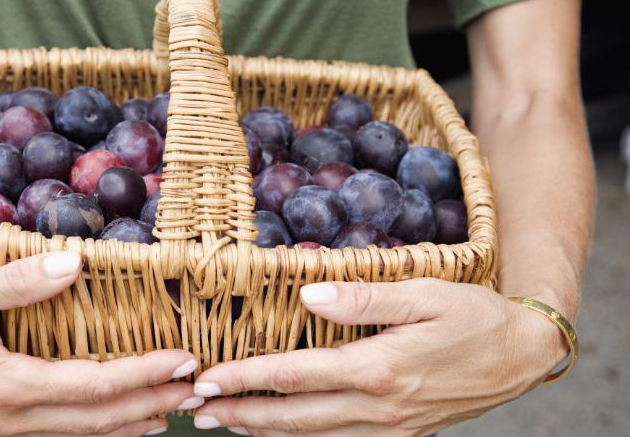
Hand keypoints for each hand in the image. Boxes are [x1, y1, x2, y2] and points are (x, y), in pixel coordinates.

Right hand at [0, 252, 202, 435]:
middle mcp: (12, 418)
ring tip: (170, 412)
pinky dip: (97, 431)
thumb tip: (74, 263)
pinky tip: (116, 423)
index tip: (182, 359)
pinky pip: (60, 436)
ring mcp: (5, 431)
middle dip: (151, 405)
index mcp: (9, 386)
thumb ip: (16, 282)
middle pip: (99, 420)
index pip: (96, 386)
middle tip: (192, 389)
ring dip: (130, 425)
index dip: (144, 374)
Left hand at [192, 279, 567, 435]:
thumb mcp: (424, 294)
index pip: (295, 375)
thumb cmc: (473, 317)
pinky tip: (280, 433)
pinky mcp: (398, 435)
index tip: (207, 380)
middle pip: (292, 416)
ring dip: (263, 431)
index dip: (246, 377)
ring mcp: (388, 427)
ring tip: (225, 424)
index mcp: (378, 368)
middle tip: (196, 411)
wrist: (521, 356)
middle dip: (240, 414)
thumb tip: (306, 295)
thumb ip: (364, 298)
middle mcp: (377, 406)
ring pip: (311, 436)